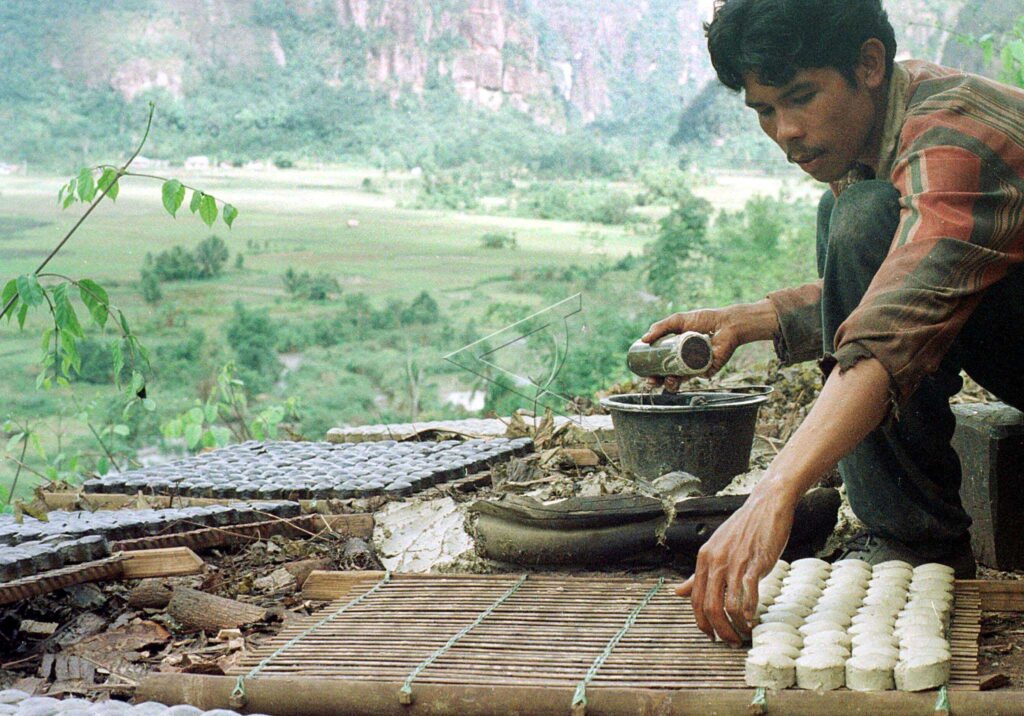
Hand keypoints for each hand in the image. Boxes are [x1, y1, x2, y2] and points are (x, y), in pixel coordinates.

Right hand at [640, 308, 745, 391]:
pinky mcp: (706, 370)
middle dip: (658, 381)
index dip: (651, 370)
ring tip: (665, 380)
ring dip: (670, 384)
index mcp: (677, 351)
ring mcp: (695, 367)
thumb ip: (661, 327)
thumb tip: (643, 339)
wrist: (726, 323)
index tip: (643, 373)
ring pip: (680, 380)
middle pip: (668, 375)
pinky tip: (677, 377)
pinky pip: (693, 377)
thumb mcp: (678, 321)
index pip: (661, 364)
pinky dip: (683, 379)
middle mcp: (685, 361)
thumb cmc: (704, 320)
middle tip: (652, 380)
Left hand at [675, 477, 795, 643]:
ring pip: (727, 605)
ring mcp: (735, 562)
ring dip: (735, 626)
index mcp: (704, 559)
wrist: (767, 505)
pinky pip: (747, 593)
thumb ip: (698, 574)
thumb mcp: (716, 549)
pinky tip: (753, 619)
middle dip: (719, 630)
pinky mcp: (755, 562)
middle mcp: (716, 561)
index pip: (696, 599)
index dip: (702, 622)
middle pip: (709, 606)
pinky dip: (748, 611)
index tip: (711, 635)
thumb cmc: (744, 529)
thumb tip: (677, 592)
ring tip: (744, 634)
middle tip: (729, 641)